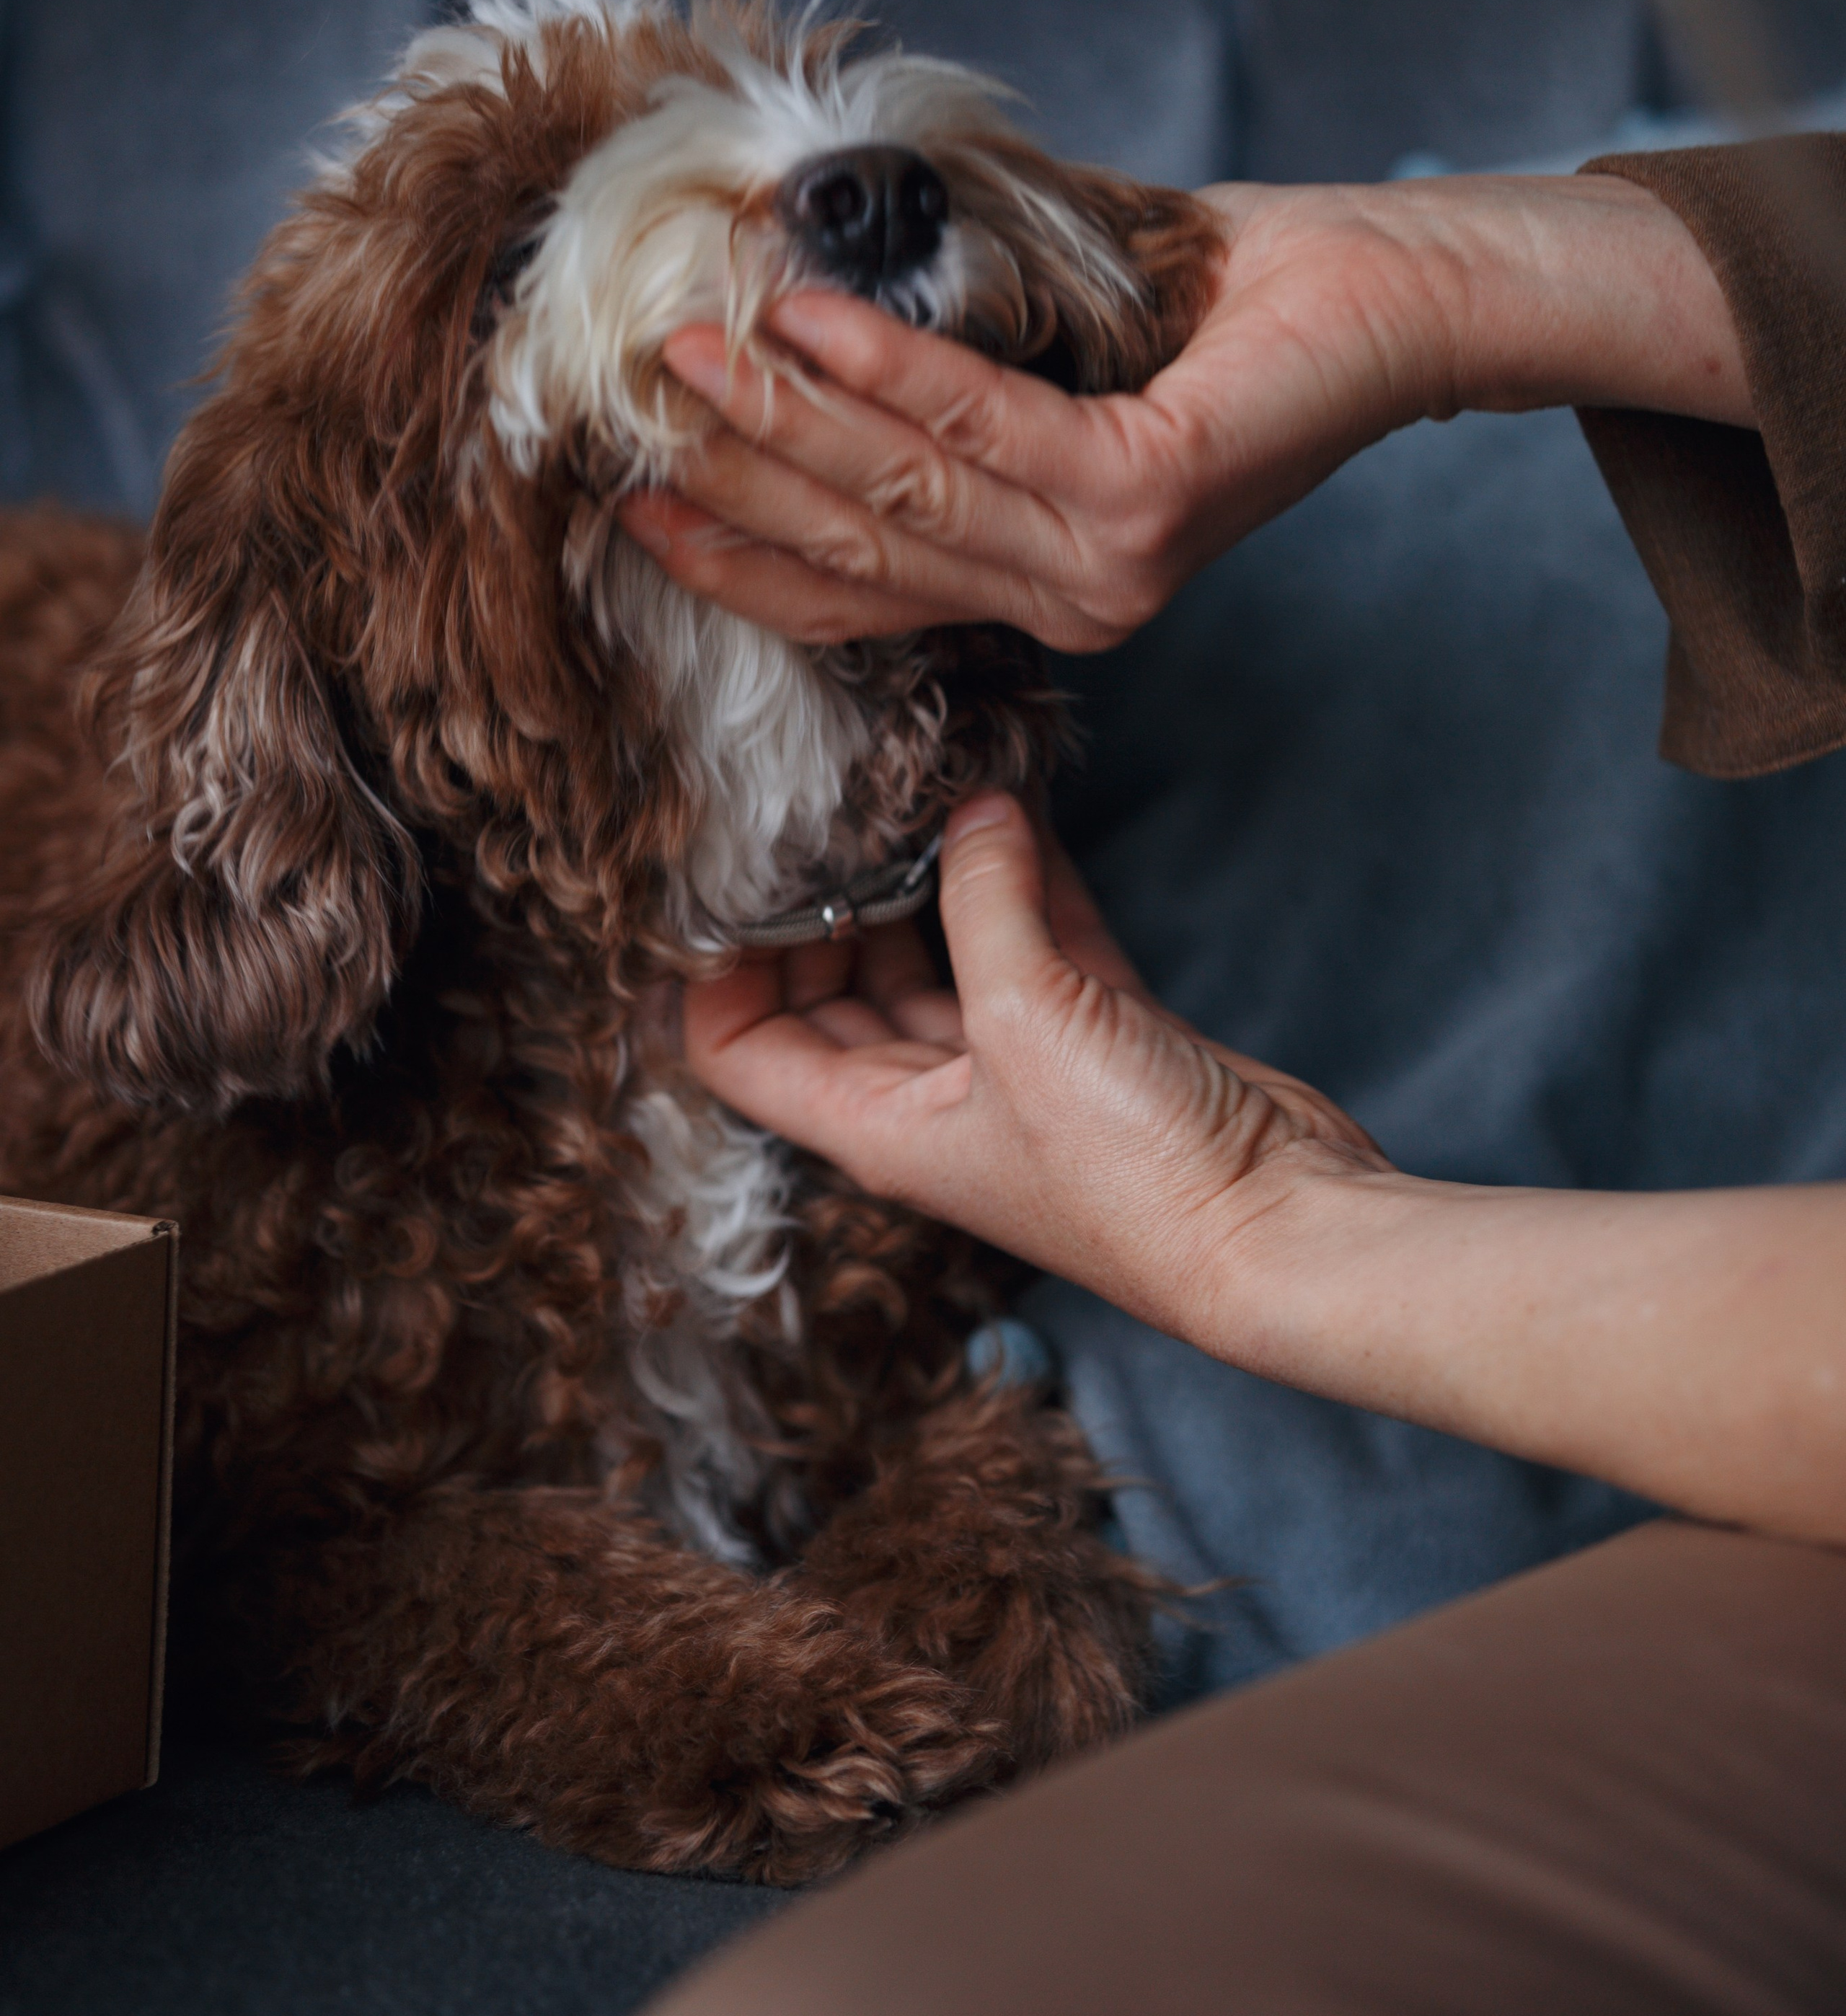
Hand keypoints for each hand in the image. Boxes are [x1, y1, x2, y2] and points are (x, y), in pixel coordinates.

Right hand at [623, 172, 1749, 649]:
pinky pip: (983, 431)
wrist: (1388, 297)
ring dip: (782, 417)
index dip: (739, 554)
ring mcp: (1109, 569)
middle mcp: (1070, 604)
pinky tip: (807, 313)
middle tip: (632, 397)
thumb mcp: (1053, 372)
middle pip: (860, 551)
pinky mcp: (1149, 500)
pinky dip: (885, 367)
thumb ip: (938, 395)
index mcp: (1040, 587)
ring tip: (688, 344)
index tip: (633, 503)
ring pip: (903, 498)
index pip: (857, 594)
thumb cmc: (1218, 313)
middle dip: (733, 477)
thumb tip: (777, 320)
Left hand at [683, 790, 1387, 1343]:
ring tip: (916, 787)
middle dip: (827, 904)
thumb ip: (987, 898)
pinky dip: (1026, 880)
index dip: (716, 968)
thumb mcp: (1027, 1017)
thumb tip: (974, 808)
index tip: (727, 872)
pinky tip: (1016, 804)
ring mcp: (1016, 1073)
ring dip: (928, 881)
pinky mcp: (1099, 1041)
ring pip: (939, 960)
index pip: (740, 1046)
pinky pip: (1037, 944)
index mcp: (874, 1124)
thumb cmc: (1134, 1173)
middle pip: (834, 993)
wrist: (1277, 1228)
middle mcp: (929, 1104)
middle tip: (828, 805)